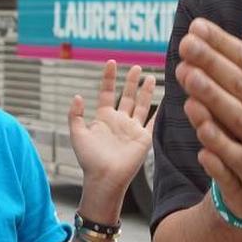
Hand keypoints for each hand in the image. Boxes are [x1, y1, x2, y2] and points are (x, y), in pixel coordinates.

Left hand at [68, 60, 156, 203]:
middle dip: (131, 81)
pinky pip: (153, 121)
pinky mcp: (143, 138)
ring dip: (145, 91)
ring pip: (141, 105)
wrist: (105, 178)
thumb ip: (75, 115)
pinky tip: (165, 100)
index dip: (108, 77)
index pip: (106, 92)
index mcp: (103, 118)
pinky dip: (159, 110)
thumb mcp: (77, 134)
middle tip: (136, 67)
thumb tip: (77, 95)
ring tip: (150, 76)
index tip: (111, 62)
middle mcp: (119, 121)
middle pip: (126, 96)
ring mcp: (132, 129)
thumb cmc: (89, 159)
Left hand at [189, 15, 241, 221]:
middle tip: (186, 44)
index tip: (197, 27)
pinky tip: (201, 128)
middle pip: (241, 85)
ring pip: (238, 118)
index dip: (223, 43)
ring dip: (212, 97)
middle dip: (212, 63)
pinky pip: (240, 158)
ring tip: (187, 75)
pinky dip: (222, 143)